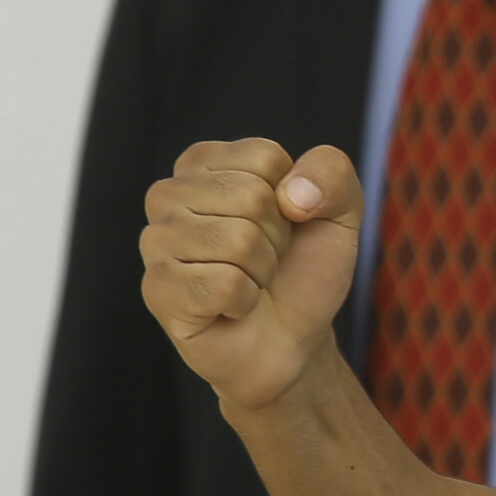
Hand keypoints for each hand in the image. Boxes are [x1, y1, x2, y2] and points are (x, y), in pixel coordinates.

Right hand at [141, 139, 362, 409]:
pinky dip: (244, 300)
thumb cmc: (304, 268)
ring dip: (262, 270)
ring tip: (249, 281)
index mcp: (206, 162)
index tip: (285, 222)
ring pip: (237, 240)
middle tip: (266, 259)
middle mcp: (169, 195)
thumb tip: (292, 194)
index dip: (295, 198)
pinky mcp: (156, 289)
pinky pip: (222, 284)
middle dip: (277, 237)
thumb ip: (331, 172)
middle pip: (251, 197)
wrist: (292, 337)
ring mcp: (156, 242)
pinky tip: (232, 306)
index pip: (265, 158)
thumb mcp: (339, 211)